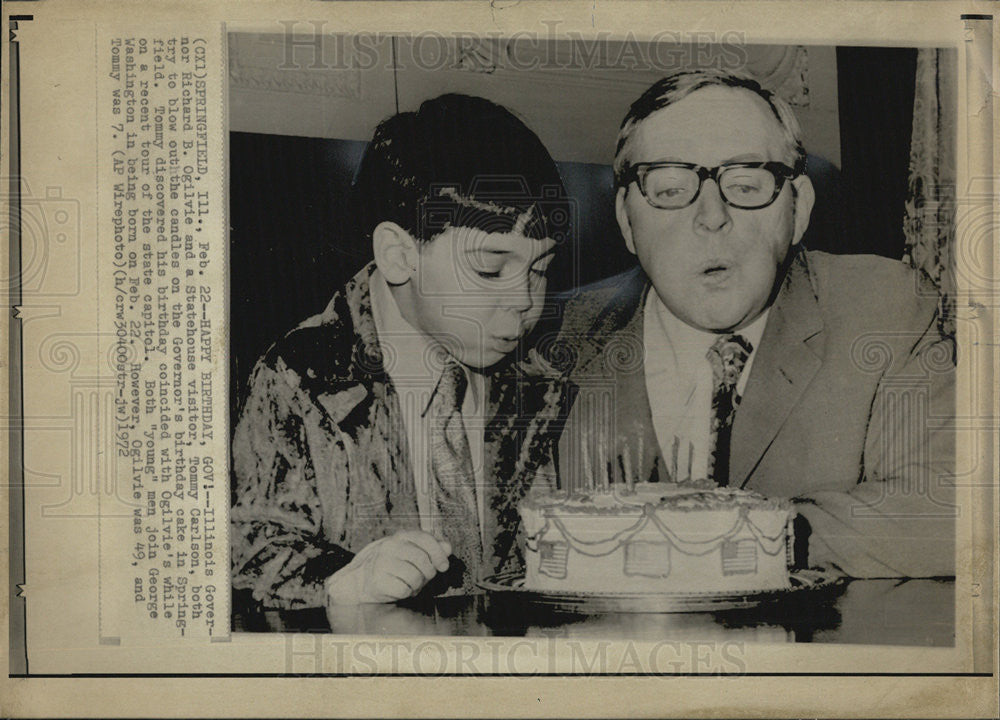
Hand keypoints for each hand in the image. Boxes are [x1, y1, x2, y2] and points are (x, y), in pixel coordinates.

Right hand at [325, 530, 451, 604]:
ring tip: (410, 583)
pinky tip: (400, 588)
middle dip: (429, 573)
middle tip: (424, 578)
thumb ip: (432, 549)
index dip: (438, 554)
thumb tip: (448, 547)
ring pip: (415, 577)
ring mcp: (382, 563)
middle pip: (422, 560)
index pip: (425, 539)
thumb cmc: (396, 566)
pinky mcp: (378, 580)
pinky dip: (407, 592)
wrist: (364, 580)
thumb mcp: (415, 554)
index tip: (444, 566)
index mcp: (401, 536)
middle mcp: (390, 546)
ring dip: (417, 585)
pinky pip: (404, 589)